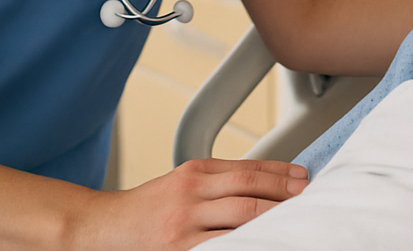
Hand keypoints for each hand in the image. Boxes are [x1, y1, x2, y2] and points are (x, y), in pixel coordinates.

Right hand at [67, 157, 308, 250]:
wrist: (104, 228)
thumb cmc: (146, 208)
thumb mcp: (181, 181)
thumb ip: (217, 179)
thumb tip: (264, 182)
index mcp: (194, 172)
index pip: (247, 168)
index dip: (280, 172)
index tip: (303, 176)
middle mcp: (191, 194)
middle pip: (248, 190)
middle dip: (283, 193)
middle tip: (309, 196)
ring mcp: (185, 224)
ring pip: (241, 216)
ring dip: (273, 217)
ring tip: (296, 219)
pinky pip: (223, 246)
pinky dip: (246, 243)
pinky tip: (264, 242)